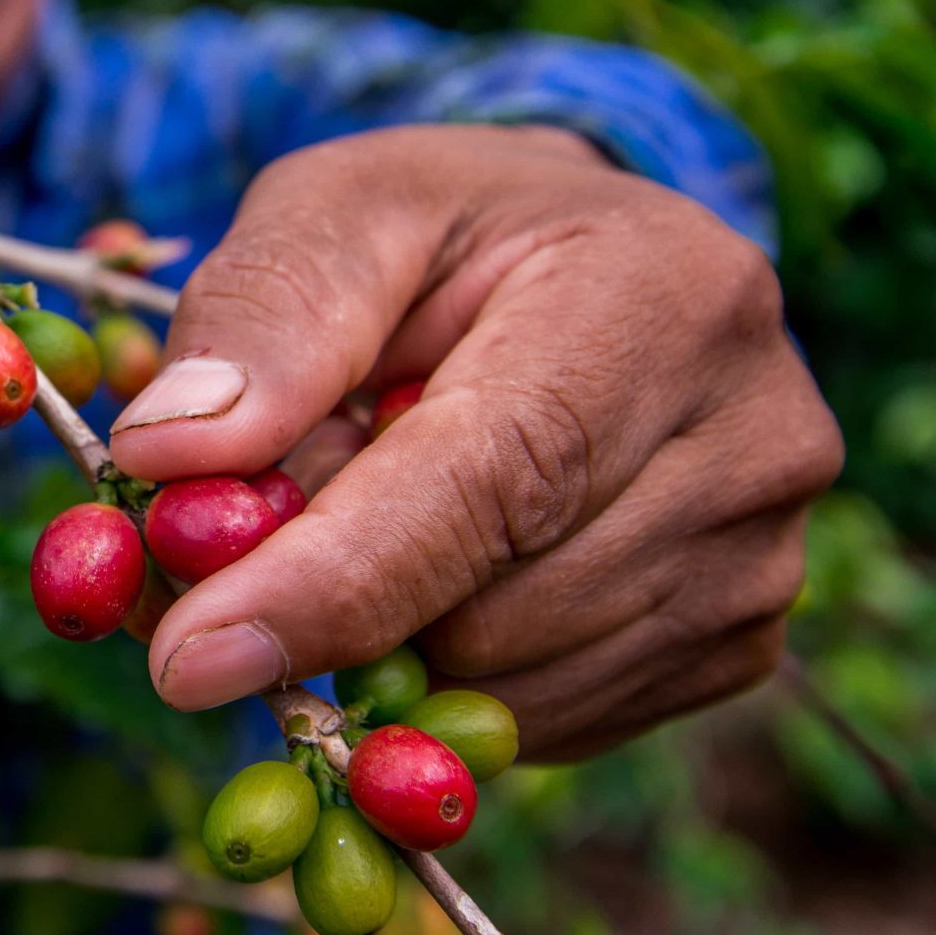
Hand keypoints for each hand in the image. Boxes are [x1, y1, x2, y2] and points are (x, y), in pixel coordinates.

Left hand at [108, 123, 843, 759]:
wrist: (592, 265)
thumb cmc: (451, 234)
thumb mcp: (340, 209)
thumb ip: (259, 315)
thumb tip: (170, 456)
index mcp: (669, 294)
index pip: (493, 481)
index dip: (332, 580)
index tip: (188, 655)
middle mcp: (756, 437)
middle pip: (491, 612)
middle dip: (332, 597)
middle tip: (255, 518)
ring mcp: (765, 556)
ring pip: (510, 690)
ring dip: (390, 635)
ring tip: (379, 505)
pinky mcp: (740, 645)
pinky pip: (548, 724)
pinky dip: (455, 674)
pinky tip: (449, 566)